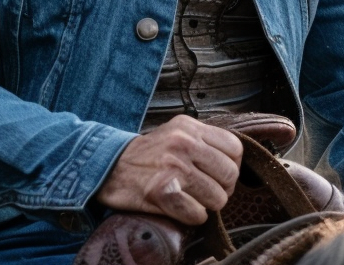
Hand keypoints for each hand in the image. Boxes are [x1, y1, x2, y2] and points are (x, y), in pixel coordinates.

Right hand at [96, 115, 242, 224]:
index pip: (235, 148)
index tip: (219, 175)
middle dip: (222, 189)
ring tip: (192, 200)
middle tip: (207, 192)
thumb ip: (203, 140)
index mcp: (190, 127)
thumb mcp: (176, 132)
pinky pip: (197, 214)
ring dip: (207, 205)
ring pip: (217, 197)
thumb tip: (232, 160)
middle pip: (230, 175)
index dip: (231, 166)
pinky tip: (181, 208)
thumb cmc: (147, 154)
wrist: (109, 167)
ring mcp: (173, 167)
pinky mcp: (162, 192)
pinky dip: (192, 216)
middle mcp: (184, 143)